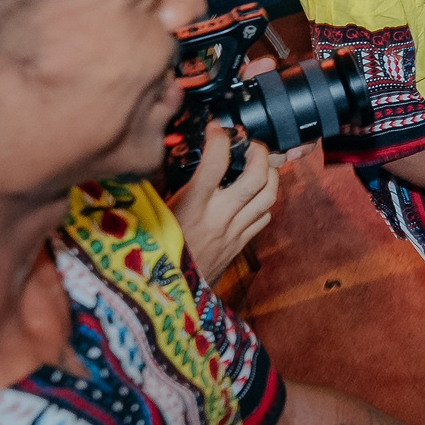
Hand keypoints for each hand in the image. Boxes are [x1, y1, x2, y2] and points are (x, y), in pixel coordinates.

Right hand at [167, 121, 279, 282]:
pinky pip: (264, 217)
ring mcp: (234, 232)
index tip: (216, 128)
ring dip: (271, 174)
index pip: (215, 163)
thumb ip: (165, 187)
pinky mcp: (240, 245)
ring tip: (261, 163)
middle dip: (260, 153)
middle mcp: (219, 218)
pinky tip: (255, 194)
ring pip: (269, 196)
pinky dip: (265, 200)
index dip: (220, 138)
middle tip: (251, 143)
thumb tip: (170, 159)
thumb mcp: (153, 214)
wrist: (168, 296)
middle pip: (257, 178)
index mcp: (192, 207)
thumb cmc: (154, 253)